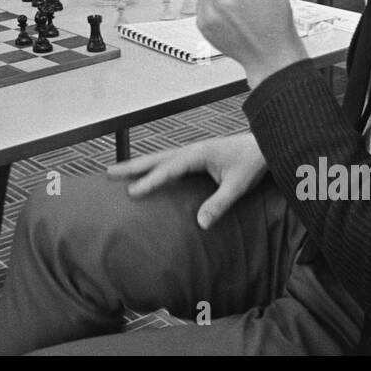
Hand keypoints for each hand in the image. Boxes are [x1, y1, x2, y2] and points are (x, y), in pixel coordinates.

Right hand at [107, 134, 266, 228]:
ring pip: (159, 158)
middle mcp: (190, 150)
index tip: (132, 192)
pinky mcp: (194, 156)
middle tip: (107, 172)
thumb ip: (219, 203)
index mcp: (198, 154)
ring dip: (138, 164)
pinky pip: (167, 161)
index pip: (168, 169)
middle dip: (132, 166)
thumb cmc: (251, 163)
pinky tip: (144, 174)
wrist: (263, 146)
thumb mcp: (238, 186)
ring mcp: (191, 152)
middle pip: (156, 158)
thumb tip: (201, 224)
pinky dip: (152, 166)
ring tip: (117, 171)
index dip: (150, 181)